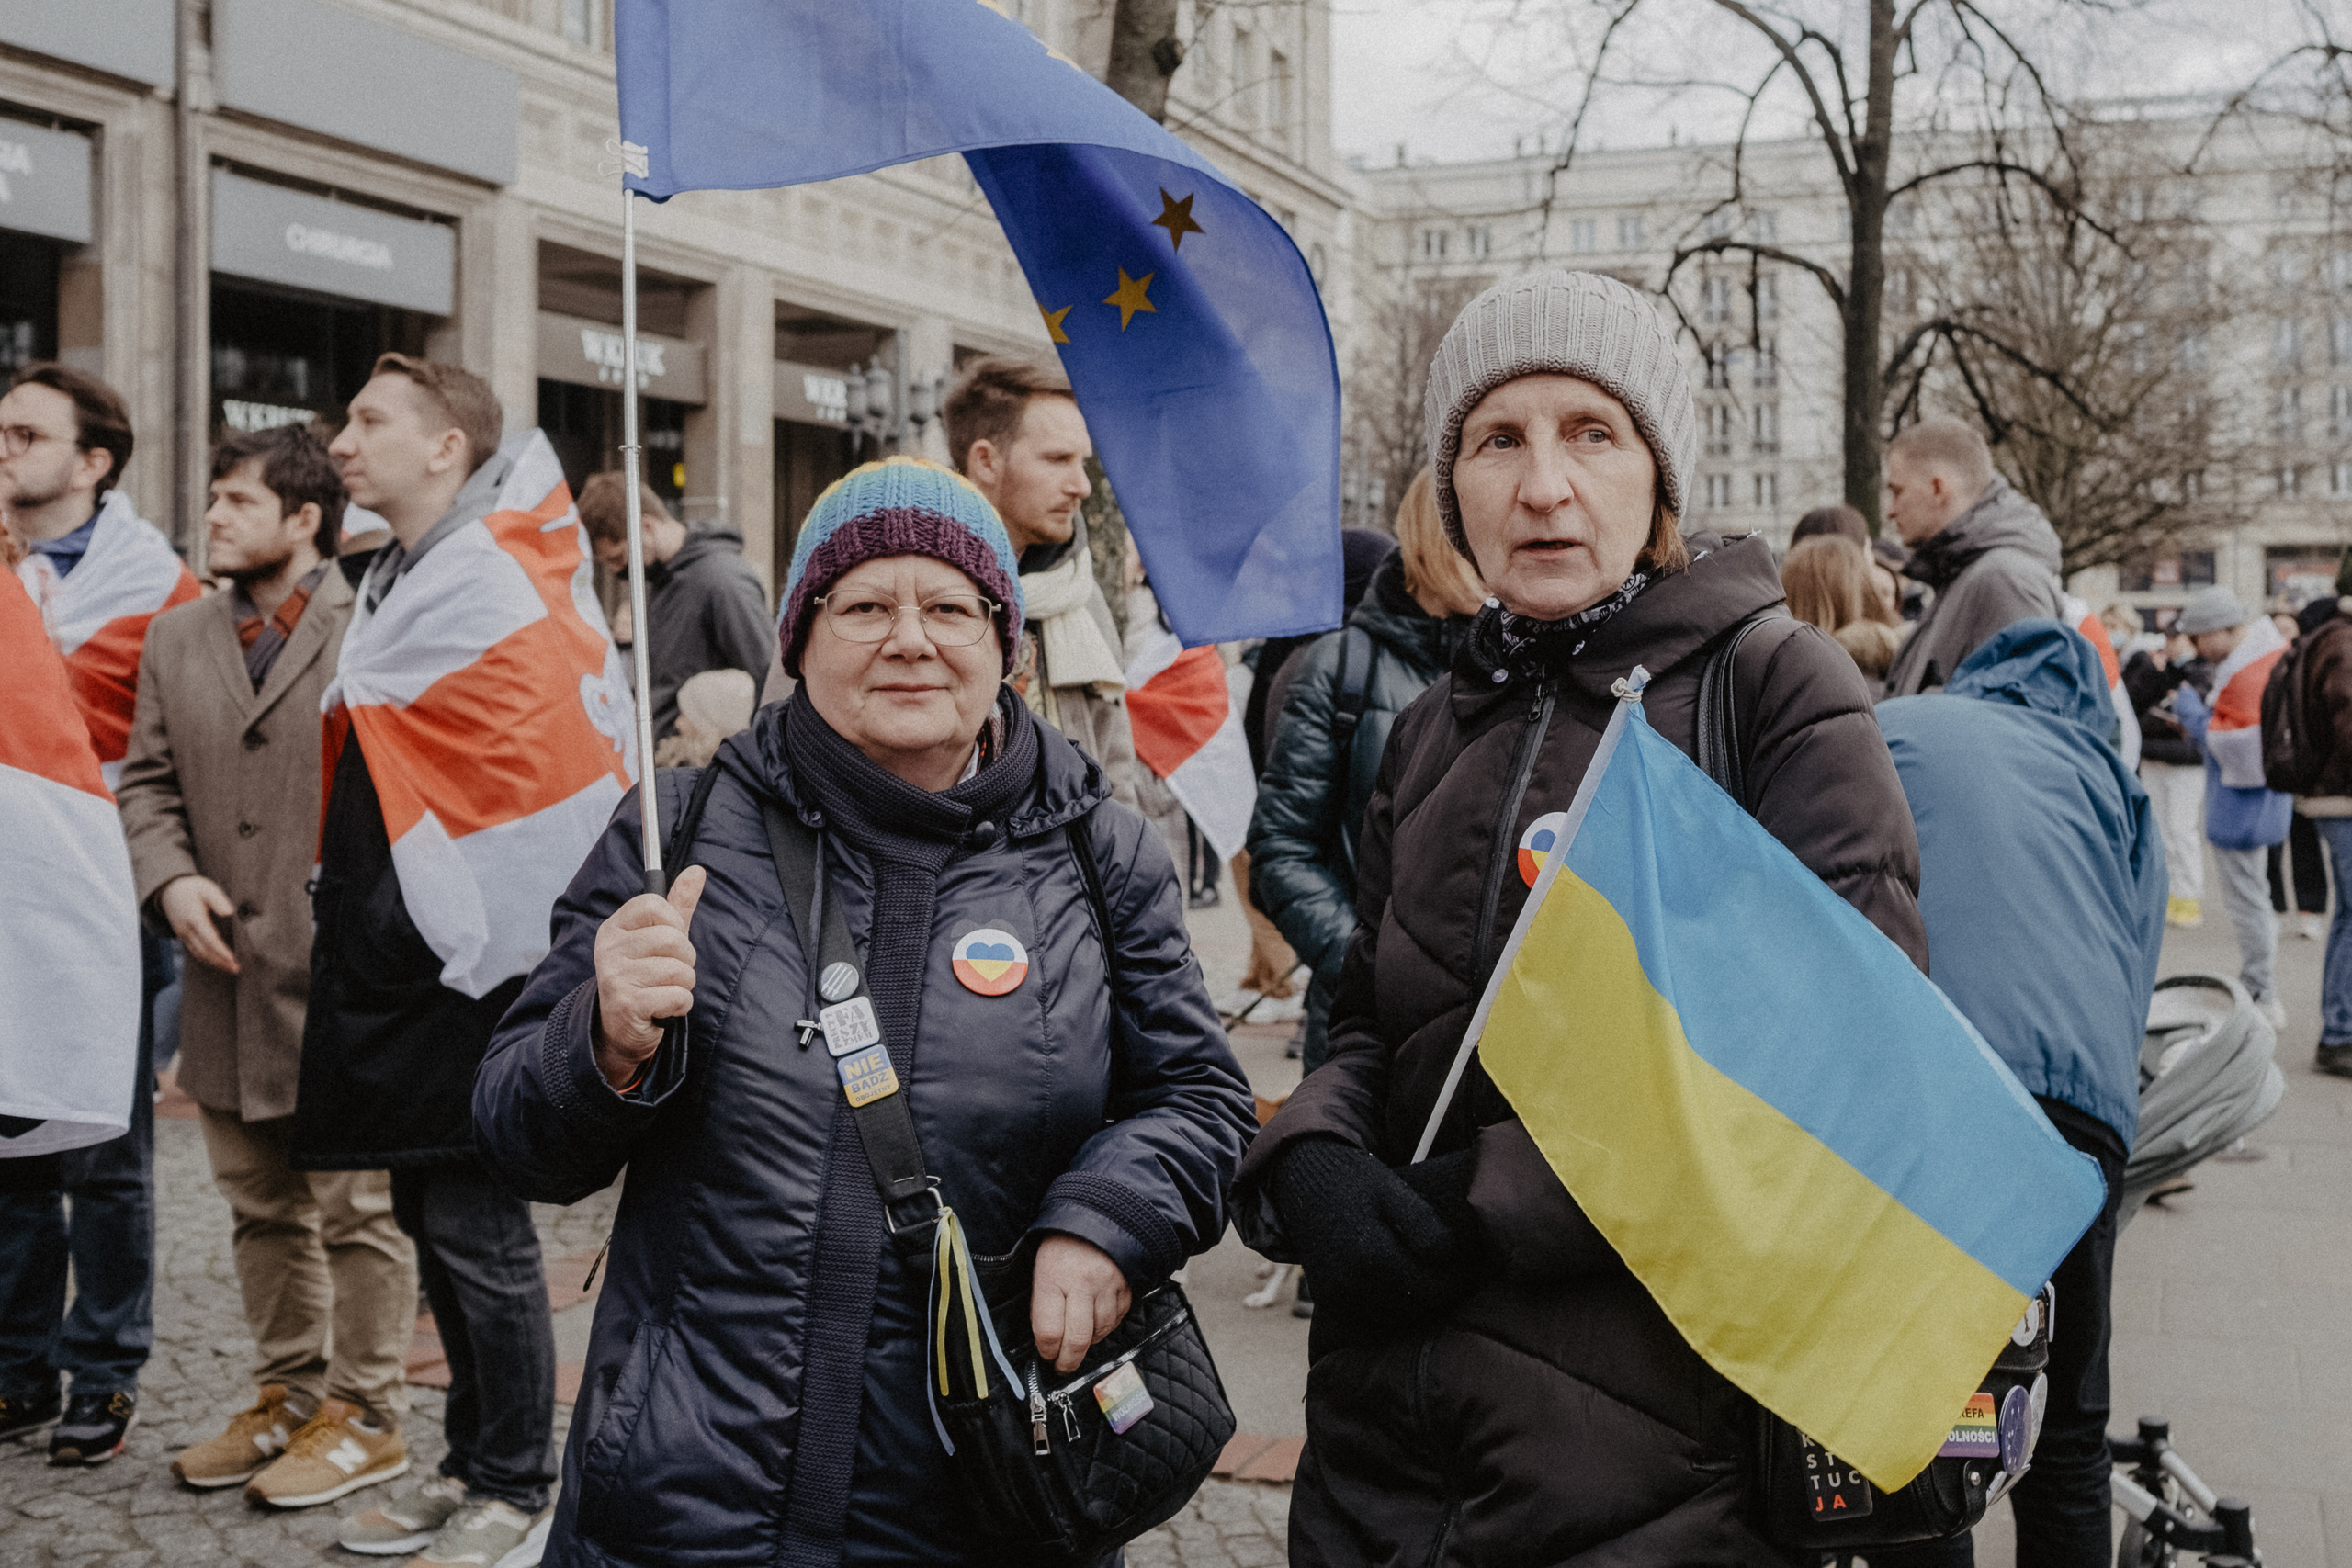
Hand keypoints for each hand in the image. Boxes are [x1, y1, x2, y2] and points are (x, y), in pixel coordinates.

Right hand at [159, 875, 238, 973]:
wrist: (169, 890)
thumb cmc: (192, 888)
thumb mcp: (207, 888)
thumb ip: (218, 900)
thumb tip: (229, 912)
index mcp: (194, 917)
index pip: (209, 939)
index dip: (221, 951)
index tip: (233, 959)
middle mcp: (187, 929)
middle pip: (204, 951)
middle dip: (220, 962)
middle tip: (237, 969)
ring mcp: (183, 935)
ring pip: (199, 954)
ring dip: (215, 963)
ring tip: (231, 969)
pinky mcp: (183, 937)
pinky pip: (195, 951)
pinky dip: (207, 959)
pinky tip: (219, 962)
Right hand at [591, 866, 707, 1089]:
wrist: (622, 1029)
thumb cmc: (646, 978)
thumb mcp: (660, 938)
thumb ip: (678, 905)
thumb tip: (698, 871)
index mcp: (615, 927)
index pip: (654, 904)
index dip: (673, 923)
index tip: (667, 941)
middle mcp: (610, 949)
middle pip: (673, 938)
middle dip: (685, 959)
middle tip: (668, 973)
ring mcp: (616, 976)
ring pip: (680, 969)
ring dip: (684, 985)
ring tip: (665, 991)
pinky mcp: (628, 1003)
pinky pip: (678, 995)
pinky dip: (681, 1005)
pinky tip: (664, 1008)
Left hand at [1031, 1235, 1131, 1374]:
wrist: (1099, 1212)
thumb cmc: (1063, 1242)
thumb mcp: (1042, 1267)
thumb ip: (1043, 1303)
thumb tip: (1046, 1340)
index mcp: (1053, 1277)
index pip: (1048, 1332)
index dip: (1045, 1351)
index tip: (1045, 1353)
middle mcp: (1082, 1284)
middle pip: (1076, 1341)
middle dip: (1067, 1362)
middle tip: (1062, 1366)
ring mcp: (1108, 1286)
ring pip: (1100, 1333)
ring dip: (1089, 1343)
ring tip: (1079, 1341)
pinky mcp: (1127, 1286)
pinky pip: (1118, 1319)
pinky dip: (1107, 1326)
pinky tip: (1097, 1321)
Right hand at [1267, 1139, 1475, 1331]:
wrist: (1301, 1182)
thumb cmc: (1356, 1182)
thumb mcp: (1394, 1192)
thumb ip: (1425, 1227)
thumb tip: (1452, 1259)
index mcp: (1376, 1256)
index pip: (1437, 1289)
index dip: (1460, 1280)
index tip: (1473, 1267)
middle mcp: (1354, 1283)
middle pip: (1418, 1308)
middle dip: (1441, 1294)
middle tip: (1459, 1276)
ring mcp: (1339, 1296)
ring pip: (1397, 1320)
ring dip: (1417, 1305)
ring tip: (1431, 1282)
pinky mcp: (1330, 1301)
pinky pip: (1371, 1322)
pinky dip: (1390, 1311)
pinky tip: (1401, 1289)